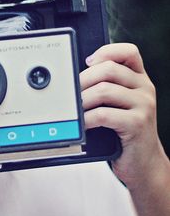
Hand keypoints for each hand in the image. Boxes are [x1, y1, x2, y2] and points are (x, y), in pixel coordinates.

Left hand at [80, 43, 164, 189]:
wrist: (144, 163)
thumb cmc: (125, 134)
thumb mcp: (120, 106)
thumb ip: (107, 89)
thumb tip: (75, 81)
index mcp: (140, 80)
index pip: (128, 52)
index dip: (106, 51)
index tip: (87, 62)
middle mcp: (145, 88)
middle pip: (108, 69)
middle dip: (83, 80)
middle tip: (70, 93)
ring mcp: (144, 105)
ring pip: (103, 90)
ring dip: (81, 101)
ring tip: (72, 111)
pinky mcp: (137, 123)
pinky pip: (104, 114)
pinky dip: (86, 119)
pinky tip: (81, 125)